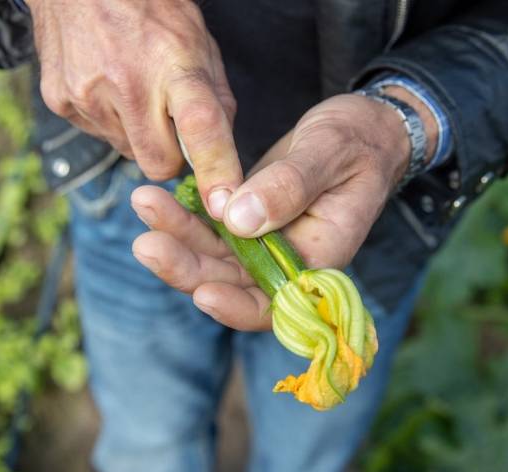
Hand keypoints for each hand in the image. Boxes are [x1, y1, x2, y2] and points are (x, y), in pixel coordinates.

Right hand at [27, 0, 240, 217]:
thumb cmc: (151, 10)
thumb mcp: (199, 43)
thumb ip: (215, 100)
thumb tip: (220, 156)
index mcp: (173, 63)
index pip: (200, 125)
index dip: (215, 168)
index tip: (224, 202)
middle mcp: (126, 82)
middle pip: (158, 165)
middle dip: (169, 155)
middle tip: (169, 121)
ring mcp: (87, 95)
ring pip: (128, 152)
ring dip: (138, 134)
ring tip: (133, 88)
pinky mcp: (59, 101)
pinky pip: (99, 135)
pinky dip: (110, 121)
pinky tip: (107, 86)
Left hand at [131, 92, 437, 329]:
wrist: (362, 129)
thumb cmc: (359, 140)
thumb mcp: (330, 153)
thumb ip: (290, 186)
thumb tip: (240, 220)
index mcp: (321, 256)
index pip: (277, 303)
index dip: (238, 305)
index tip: (202, 292)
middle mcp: (290, 260)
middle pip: (232, 283)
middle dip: (188, 267)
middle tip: (147, 243)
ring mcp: (267, 242)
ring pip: (214, 256)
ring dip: (177, 238)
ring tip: (145, 204)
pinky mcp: (249, 220)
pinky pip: (211, 230)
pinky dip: (183, 216)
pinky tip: (156, 198)